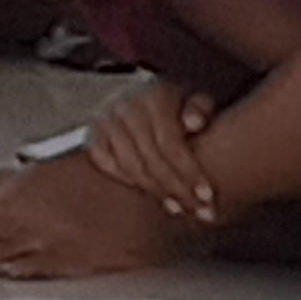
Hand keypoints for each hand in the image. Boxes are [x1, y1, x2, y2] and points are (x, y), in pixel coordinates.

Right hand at [82, 80, 219, 221]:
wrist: (136, 90)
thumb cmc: (173, 103)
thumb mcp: (192, 97)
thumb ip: (199, 108)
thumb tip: (194, 123)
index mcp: (154, 98)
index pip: (171, 143)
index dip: (190, 172)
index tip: (207, 195)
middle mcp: (127, 108)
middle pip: (151, 159)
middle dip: (177, 189)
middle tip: (197, 209)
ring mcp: (106, 120)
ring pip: (129, 165)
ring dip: (155, 190)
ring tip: (177, 207)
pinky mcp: (93, 132)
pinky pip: (105, 163)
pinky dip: (125, 179)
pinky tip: (147, 191)